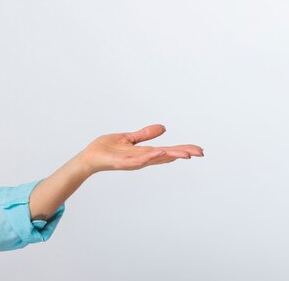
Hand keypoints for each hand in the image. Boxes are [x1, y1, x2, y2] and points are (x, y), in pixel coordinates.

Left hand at [79, 124, 203, 173]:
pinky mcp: (123, 162)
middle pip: (166, 155)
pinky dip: (150, 156)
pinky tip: (160, 152)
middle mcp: (142, 158)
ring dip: (170, 155)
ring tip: (185, 153)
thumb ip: (145, 134)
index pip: (167, 150)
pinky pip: (139, 159)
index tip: (198, 150)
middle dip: (182, 153)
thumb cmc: (107, 149)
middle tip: (200, 153)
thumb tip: (163, 128)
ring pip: (155, 158)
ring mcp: (134, 161)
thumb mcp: (129, 138)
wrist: (89, 157)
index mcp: (144, 152)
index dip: (182, 150)